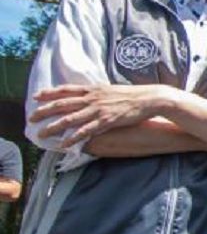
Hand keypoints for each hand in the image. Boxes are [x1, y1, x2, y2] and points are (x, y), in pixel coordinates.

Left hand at [30, 84, 166, 146]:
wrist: (150, 98)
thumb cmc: (133, 95)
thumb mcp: (111, 90)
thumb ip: (97, 94)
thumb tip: (87, 97)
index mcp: (94, 89)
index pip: (66, 90)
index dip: (50, 93)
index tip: (36, 96)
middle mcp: (93, 98)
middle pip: (63, 104)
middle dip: (44, 111)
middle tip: (31, 118)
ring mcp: (99, 109)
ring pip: (70, 118)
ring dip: (53, 127)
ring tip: (41, 134)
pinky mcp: (107, 121)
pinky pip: (86, 131)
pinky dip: (73, 137)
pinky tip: (64, 144)